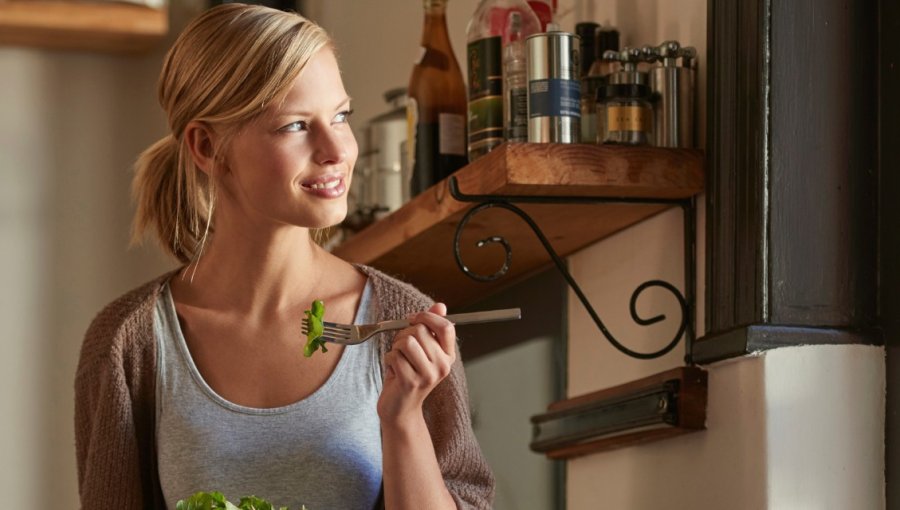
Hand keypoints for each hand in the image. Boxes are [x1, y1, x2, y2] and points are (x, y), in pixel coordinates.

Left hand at [377, 303, 455, 425]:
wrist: (401, 409)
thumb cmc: (409, 376)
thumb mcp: (422, 351)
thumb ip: (431, 327)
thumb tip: (441, 305)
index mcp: (448, 356)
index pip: (446, 327)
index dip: (427, 316)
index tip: (413, 319)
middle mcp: (442, 366)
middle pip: (420, 331)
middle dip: (404, 334)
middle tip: (402, 349)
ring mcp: (428, 375)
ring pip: (407, 342)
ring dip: (395, 347)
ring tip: (398, 360)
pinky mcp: (411, 382)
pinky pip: (394, 356)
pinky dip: (388, 360)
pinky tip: (393, 371)